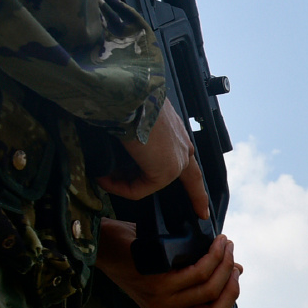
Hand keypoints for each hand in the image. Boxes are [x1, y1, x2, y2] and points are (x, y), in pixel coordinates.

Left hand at [97, 221, 240, 307]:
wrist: (104, 244)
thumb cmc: (136, 255)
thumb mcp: (167, 272)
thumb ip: (197, 277)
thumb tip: (235, 270)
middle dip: (232, 287)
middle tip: (234, 262)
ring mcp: (161, 299)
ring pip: (209, 289)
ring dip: (225, 264)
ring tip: (227, 245)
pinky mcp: (159, 283)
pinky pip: (198, 273)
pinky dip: (213, 256)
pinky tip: (215, 244)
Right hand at [99, 100, 210, 217]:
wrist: (129, 94)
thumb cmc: (127, 99)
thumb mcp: (135, 118)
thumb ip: (136, 139)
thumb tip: (119, 155)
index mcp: (176, 132)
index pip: (190, 160)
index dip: (196, 183)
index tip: (204, 205)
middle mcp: (181, 146)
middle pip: (190, 178)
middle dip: (196, 198)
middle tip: (201, 214)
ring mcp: (176, 160)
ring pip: (151, 183)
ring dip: (123, 183)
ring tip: (102, 175)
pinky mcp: (165, 171)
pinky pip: (139, 189)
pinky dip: (118, 187)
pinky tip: (103, 178)